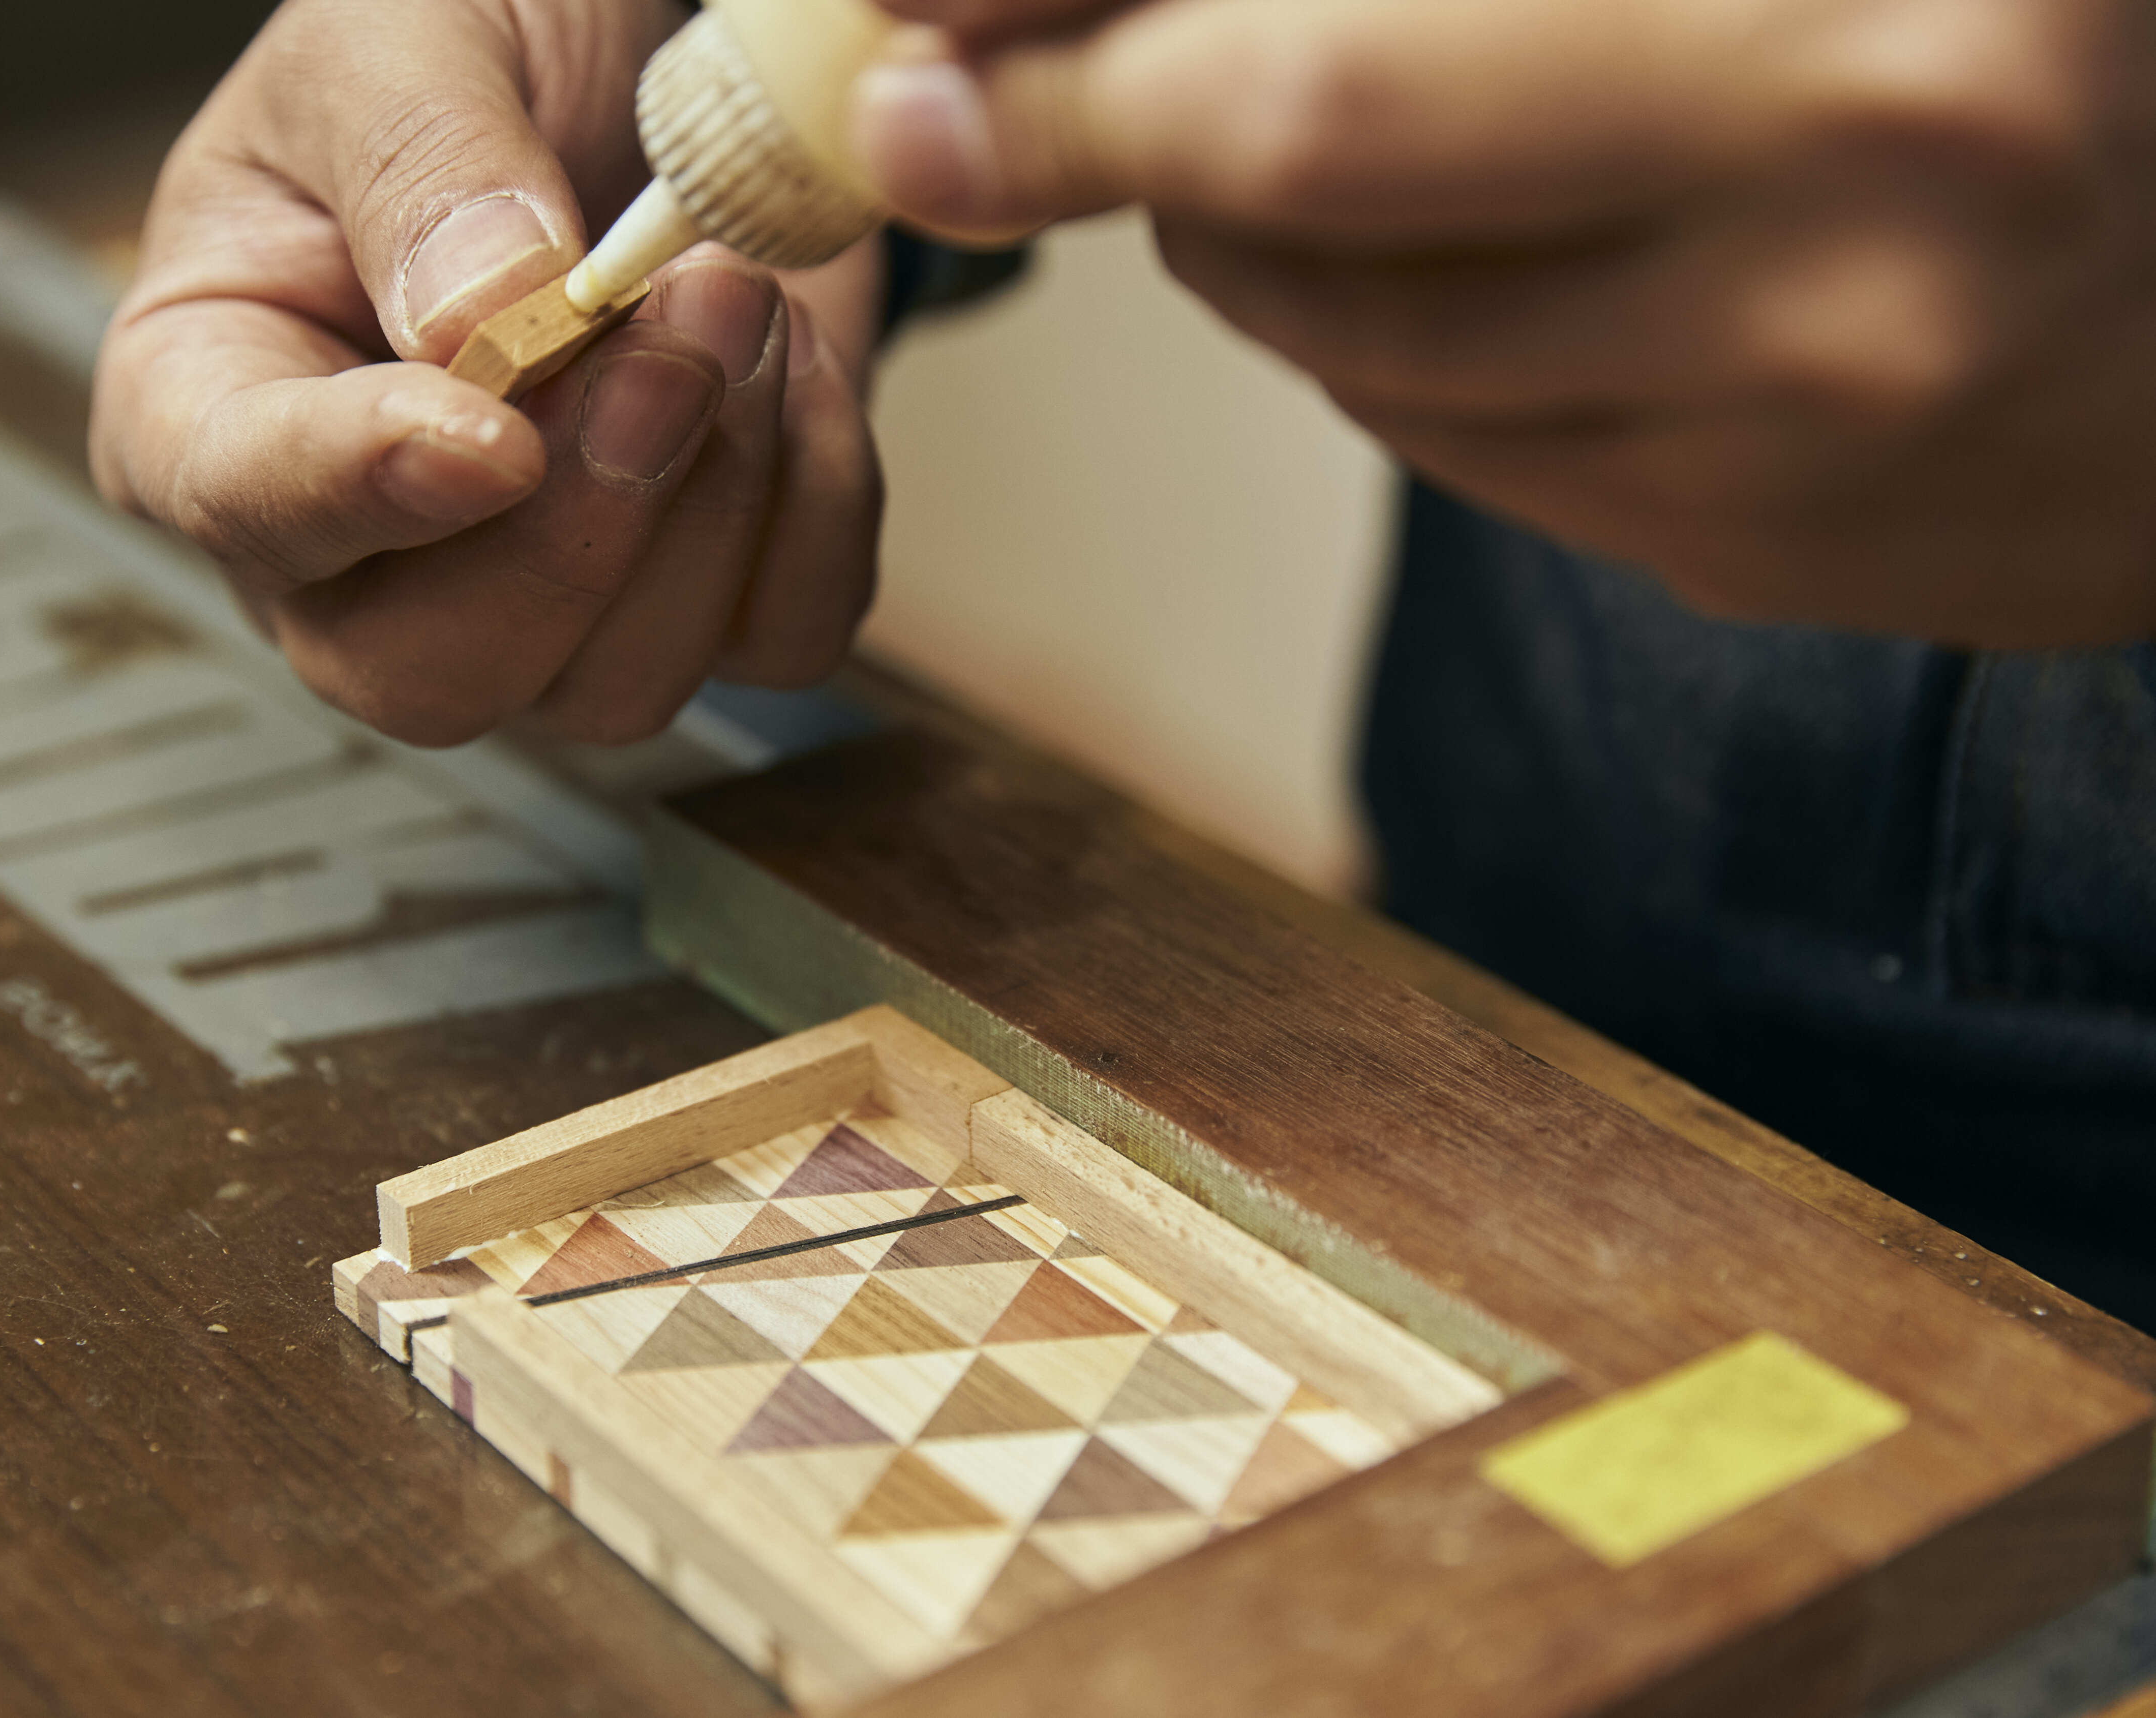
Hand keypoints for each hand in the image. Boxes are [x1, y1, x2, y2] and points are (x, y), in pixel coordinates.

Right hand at [91, 0, 884, 746]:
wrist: (641, 69)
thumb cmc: (472, 60)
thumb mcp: (405, 35)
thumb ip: (419, 162)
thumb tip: (478, 315)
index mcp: (214, 404)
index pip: (249, 509)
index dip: (368, 491)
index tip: (492, 436)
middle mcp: (357, 553)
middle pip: (431, 675)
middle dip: (577, 534)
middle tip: (671, 344)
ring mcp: (530, 609)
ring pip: (612, 688)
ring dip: (714, 501)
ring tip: (736, 304)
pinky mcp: (697, 604)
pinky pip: (772, 640)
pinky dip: (818, 515)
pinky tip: (798, 372)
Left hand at [854, 0, 2155, 645]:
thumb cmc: (1985, 29)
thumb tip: (1107, 22)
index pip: (1323, 49)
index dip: (1077, 43)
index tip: (910, 38)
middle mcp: (1857, 186)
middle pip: (1305, 176)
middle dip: (1090, 131)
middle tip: (956, 101)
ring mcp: (1809, 400)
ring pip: (1356, 338)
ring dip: (1237, 241)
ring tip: (1237, 151)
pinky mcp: (1762, 539)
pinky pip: (1453, 444)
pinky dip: (1371, 346)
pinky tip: (1417, 263)